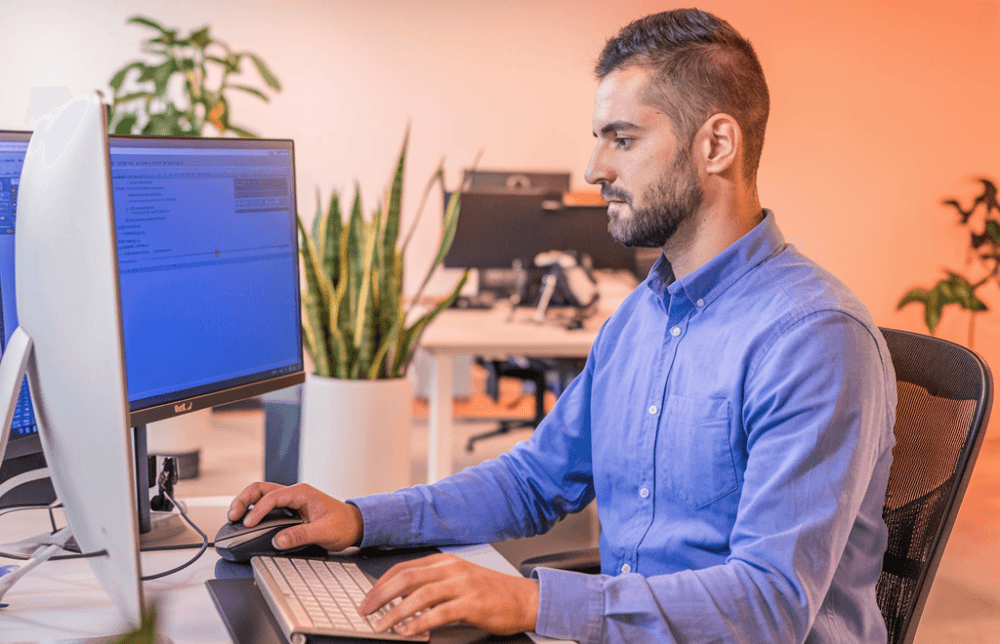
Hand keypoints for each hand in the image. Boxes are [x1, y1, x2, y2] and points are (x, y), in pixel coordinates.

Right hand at [227, 482, 362, 551]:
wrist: (355, 525)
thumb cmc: (343, 525)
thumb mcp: (324, 532)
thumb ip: (301, 535)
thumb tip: (278, 540)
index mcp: (302, 493)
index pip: (273, 497)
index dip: (258, 510)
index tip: (248, 524)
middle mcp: (294, 493)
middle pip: (262, 489)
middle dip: (244, 500)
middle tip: (232, 515)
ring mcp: (291, 500)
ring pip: (262, 495)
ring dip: (246, 503)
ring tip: (234, 517)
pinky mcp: (290, 509)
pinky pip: (267, 505)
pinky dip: (254, 510)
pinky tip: (247, 520)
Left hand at [358, 553, 538, 636]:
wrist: (524, 599)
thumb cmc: (491, 592)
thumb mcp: (460, 580)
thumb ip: (434, 585)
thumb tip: (401, 600)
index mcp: (446, 561)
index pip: (404, 568)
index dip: (381, 584)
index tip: (367, 599)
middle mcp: (452, 569)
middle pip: (407, 578)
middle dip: (381, 595)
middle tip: (365, 611)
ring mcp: (463, 585)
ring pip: (420, 594)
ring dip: (396, 612)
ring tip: (381, 626)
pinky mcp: (473, 603)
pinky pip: (440, 612)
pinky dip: (420, 622)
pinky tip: (408, 632)